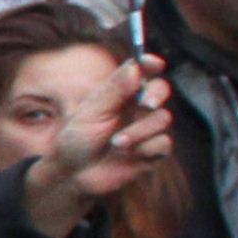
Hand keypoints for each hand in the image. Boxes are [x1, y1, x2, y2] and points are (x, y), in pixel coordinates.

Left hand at [21, 50, 173, 235]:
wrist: (74, 173)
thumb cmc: (78, 139)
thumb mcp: (91, 112)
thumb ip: (114, 90)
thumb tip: (135, 67)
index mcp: (121, 93)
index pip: (141, 71)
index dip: (150, 64)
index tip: (153, 63)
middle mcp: (137, 108)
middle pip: (160, 90)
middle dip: (156, 94)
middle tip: (145, 103)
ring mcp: (147, 129)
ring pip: (162, 118)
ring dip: (139, 130)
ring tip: (116, 143)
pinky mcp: (153, 150)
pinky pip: (163, 143)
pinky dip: (146, 147)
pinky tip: (128, 154)